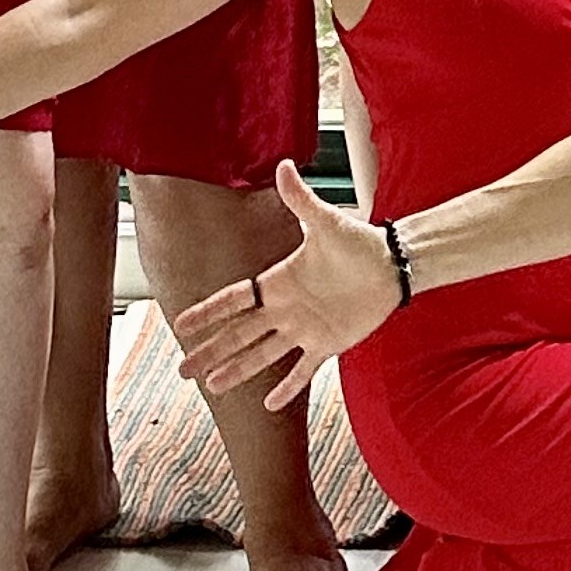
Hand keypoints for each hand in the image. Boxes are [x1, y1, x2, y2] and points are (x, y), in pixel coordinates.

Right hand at [175, 158, 396, 409]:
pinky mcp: (327, 345)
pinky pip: (302, 370)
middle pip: (240, 334)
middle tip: (183, 369)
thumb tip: (283, 165)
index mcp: (279, 280)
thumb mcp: (325, 222)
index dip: (208, 312)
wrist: (391, 265)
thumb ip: (300, 201)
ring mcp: (304, 329)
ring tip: (213, 387)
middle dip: (211, 350)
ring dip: (238, 370)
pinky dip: (287, 387)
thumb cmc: (358, 241)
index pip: (235, 299)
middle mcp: (286, 308)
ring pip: (263, 355)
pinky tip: (268, 405)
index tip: (179, 325)